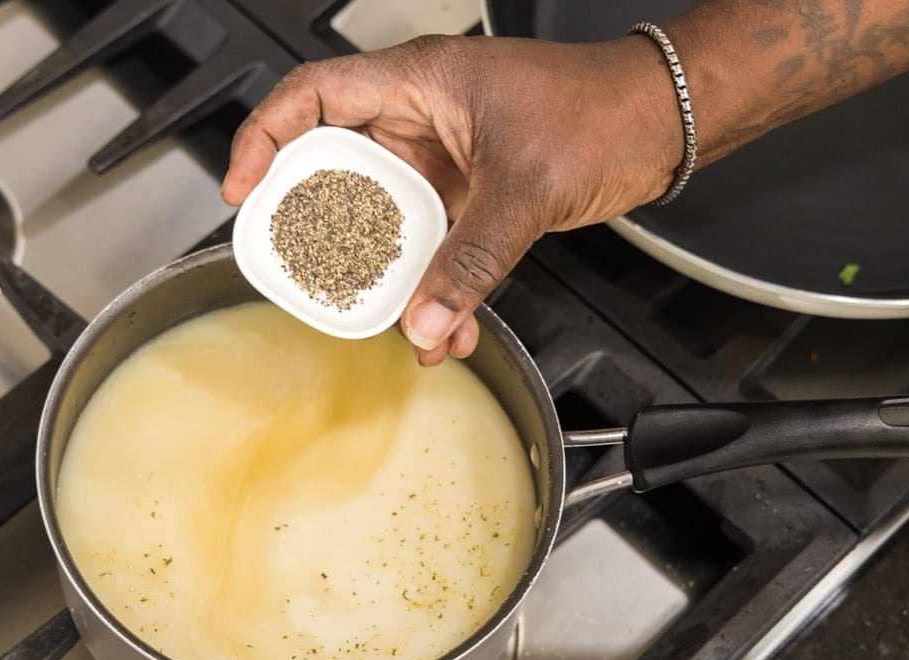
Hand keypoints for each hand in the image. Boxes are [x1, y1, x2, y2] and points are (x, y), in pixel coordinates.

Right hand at [223, 34, 680, 364]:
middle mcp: (422, 118)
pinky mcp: (469, 195)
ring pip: (385, 222)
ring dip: (387, 277)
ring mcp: (443, 159)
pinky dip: (432, 288)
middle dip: (326, 236)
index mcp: (420, 83)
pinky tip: (444, 326)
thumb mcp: (527, 188)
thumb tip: (426, 320)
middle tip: (311, 276)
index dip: (264, 139)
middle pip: (338, 173)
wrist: (665, 123)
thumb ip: (472, 261)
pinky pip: (430, 246)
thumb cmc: (604, 108)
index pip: (312, 96)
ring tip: (391, 318)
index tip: (244, 191)